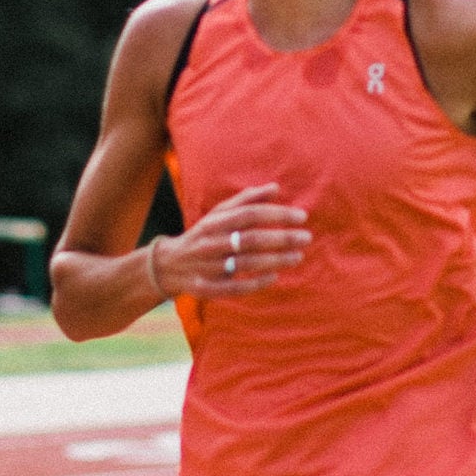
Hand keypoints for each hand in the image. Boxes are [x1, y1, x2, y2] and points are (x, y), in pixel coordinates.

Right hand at [150, 184, 310, 298]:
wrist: (169, 264)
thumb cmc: (205, 234)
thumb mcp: (220, 213)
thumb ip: (247, 200)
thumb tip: (276, 187)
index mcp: (215, 222)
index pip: (250, 215)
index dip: (277, 214)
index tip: (302, 217)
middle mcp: (211, 243)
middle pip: (251, 239)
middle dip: (282, 238)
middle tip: (306, 238)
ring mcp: (208, 267)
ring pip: (246, 263)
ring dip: (275, 260)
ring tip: (298, 256)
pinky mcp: (206, 288)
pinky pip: (233, 288)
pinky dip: (255, 283)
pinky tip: (275, 277)